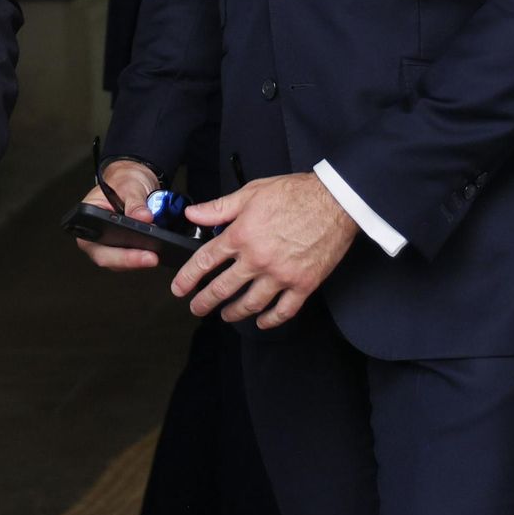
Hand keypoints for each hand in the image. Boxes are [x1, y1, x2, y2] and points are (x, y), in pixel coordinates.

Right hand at [74, 159, 162, 270]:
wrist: (131, 180)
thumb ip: (136, 202)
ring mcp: (107, 244)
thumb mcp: (130, 186)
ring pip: (120, 263)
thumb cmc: (123, 181)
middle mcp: (94, 236)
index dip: (119, 254)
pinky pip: (129, 258)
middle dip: (131, 260)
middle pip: (108, 259)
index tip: (140, 253)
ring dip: (138, 261)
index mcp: (87, 219)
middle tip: (152, 258)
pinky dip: (142, 257)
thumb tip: (144, 219)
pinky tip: (155, 252)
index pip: (99, 244)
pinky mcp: (121, 247)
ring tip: (157, 254)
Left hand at [172, 173, 357, 328]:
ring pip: (251, 304)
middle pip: (223, 288)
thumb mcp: (251, 193)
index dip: (188, 278)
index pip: (205, 261)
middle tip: (196, 308)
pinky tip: (261, 321)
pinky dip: (270, 320)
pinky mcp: (303, 285)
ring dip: (234, 313)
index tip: (179, 289)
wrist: (334, 202)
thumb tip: (193, 215)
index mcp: (241, 235)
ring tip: (226, 315)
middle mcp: (257, 259)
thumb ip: (220, 208)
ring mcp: (281, 275)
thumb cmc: (294, 194)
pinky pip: (283, 311)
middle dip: (205, 301)